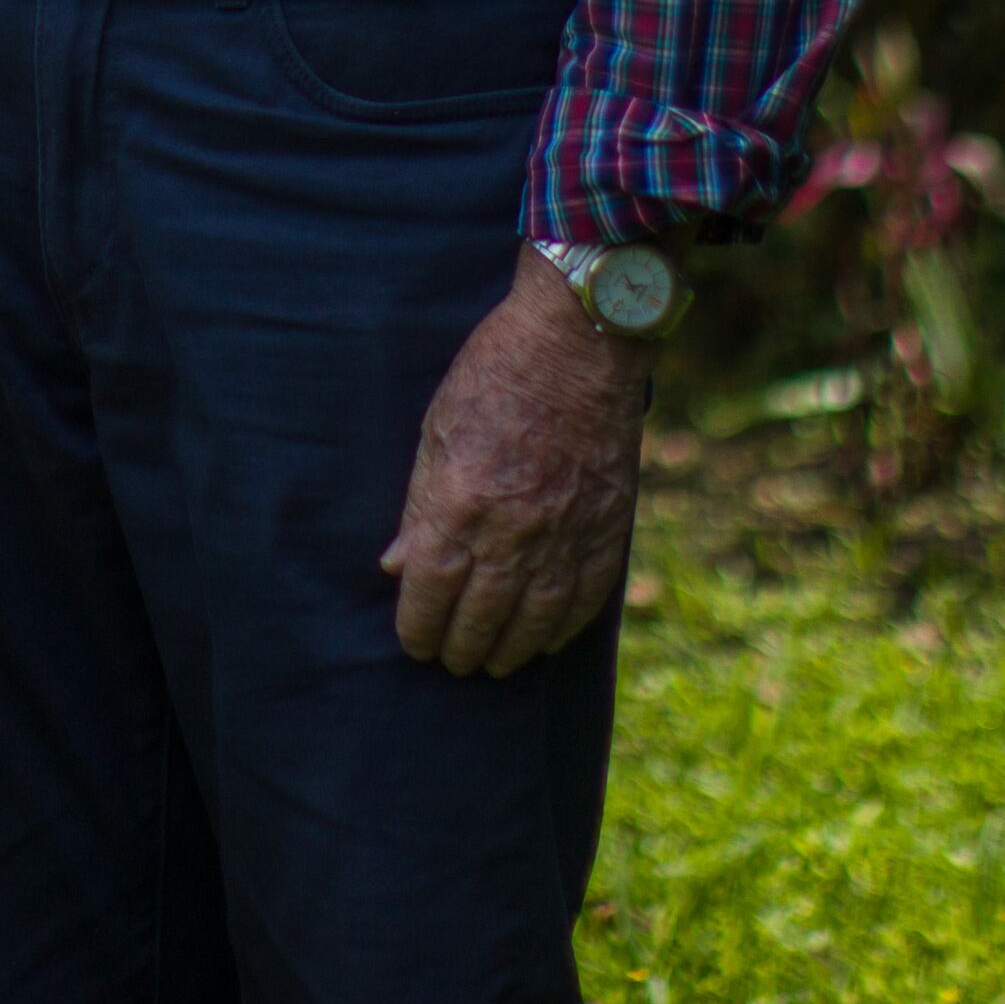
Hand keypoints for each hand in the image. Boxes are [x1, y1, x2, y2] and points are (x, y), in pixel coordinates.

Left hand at [380, 247, 655, 675]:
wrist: (580, 340)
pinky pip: (586, 598)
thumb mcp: (436, 430)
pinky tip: (547, 641)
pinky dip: (564, 629)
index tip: (414, 641)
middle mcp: (512, 533)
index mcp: (459, 505)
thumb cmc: (495, 373)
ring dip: (510, 651)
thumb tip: (397, 566)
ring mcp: (566, 535)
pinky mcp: (608, 528)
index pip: (430, 594)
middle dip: (461, 648)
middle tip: (452, 661)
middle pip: (480, 619)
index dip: (419, 628)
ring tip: (494, 663)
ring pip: (534, 621)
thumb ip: (419, 507)